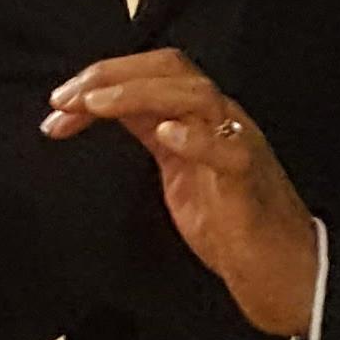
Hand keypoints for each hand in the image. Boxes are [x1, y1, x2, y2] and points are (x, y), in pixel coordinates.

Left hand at [43, 44, 319, 338]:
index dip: (103, 76)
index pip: (153, 71)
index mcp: (201, 116)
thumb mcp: (175, 167)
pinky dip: (198, 138)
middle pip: (172, 69)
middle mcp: (222, 120)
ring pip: (196, 96)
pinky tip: (167, 135)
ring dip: (139, 95)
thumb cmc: (230, 221)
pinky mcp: (248, 181)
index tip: (59, 101)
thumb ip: (147, 130)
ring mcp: (239, 146)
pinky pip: (230, 150)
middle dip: (111, 76)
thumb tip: (96, 105)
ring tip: (95, 106)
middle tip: (63, 98)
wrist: (281, 269)